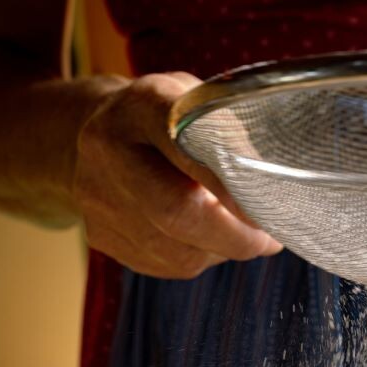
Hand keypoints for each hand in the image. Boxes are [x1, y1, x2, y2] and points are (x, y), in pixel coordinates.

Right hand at [73, 72, 280, 277]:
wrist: (95, 142)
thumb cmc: (165, 121)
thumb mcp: (197, 102)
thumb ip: (229, 131)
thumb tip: (271, 178)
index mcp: (139, 108)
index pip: (184, 141)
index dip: (226, 179)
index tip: (267, 205)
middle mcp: (110, 154)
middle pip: (178, 213)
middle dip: (236, 235)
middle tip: (270, 239)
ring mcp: (103, 203)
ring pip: (183, 251)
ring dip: (224, 247)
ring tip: (240, 229)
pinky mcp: (110, 241)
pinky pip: (173, 264)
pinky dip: (203, 254)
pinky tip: (206, 235)